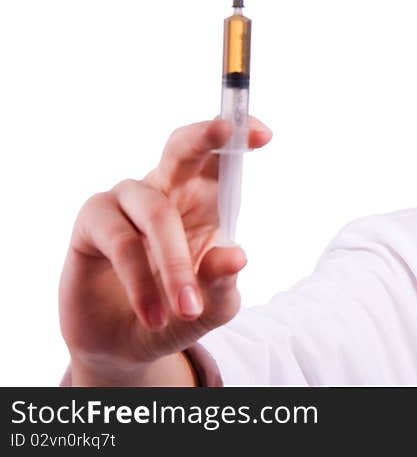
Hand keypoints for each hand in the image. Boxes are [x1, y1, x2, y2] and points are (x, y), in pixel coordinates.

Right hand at [59, 116, 272, 383]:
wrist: (125, 347)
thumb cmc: (178, 313)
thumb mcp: (213, 306)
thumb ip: (223, 282)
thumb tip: (236, 256)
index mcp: (206, 198)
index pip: (224, 159)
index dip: (241, 138)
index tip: (264, 134)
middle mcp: (167, 189)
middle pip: (182, 149)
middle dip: (205, 136)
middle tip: (227, 129)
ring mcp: (127, 201)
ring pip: (158, 213)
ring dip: (175, 267)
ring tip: (187, 312)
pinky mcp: (92, 221)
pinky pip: (121, 241)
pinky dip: (141, 283)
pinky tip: (154, 316)